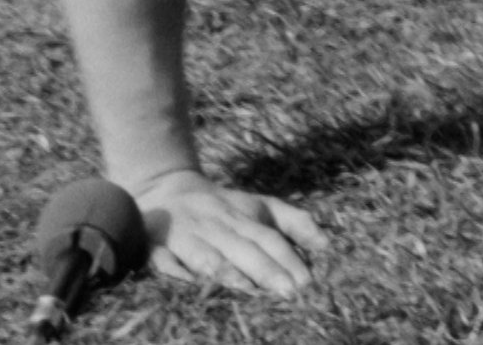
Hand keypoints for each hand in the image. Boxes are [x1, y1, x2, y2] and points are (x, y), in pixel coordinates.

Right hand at [131, 169, 327, 295]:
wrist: (164, 189)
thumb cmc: (222, 208)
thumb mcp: (259, 207)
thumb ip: (294, 222)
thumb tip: (327, 244)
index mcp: (242, 216)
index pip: (269, 238)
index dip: (287, 258)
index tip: (307, 282)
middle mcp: (216, 225)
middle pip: (243, 248)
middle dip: (265, 270)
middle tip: (288, 293)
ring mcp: (186, 235)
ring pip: (207, 255)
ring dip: (226, 271)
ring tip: (247, 289)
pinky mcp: (155, 245)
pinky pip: (164, 259)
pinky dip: (175, 269)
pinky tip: (190, 281)